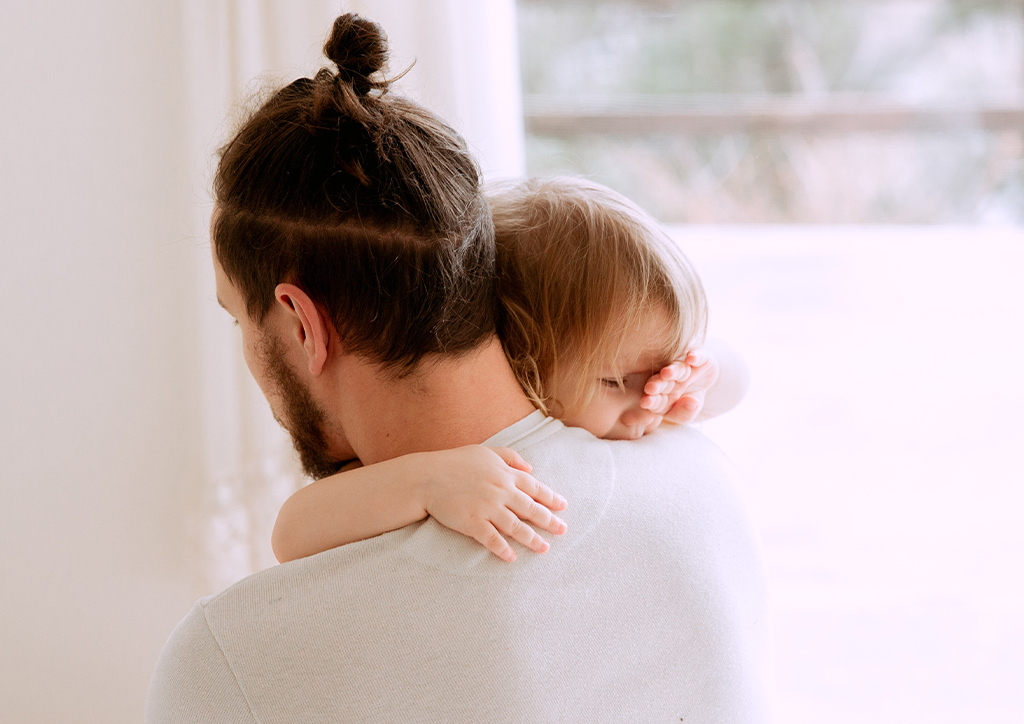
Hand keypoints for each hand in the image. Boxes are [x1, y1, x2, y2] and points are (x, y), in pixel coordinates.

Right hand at [419, 446, 567, 561]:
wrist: (427, 477)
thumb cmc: (456, 462)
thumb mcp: (486, 452)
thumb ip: (510, 457)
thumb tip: (531, 468)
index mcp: (505, 474)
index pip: (535, 487)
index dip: (551, 498)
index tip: (563, 507)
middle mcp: (500, 492)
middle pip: (531, 509)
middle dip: (549, 521)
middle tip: (563, 530)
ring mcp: (487, 508)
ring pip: (516, 527)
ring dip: (532, 539)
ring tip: (544, 548)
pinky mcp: (472, 523)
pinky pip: (492, 539)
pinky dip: (503, 549)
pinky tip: (512, 557)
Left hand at [639, 347, 720, 424]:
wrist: (705, 382)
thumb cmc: (690, 401)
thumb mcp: (688, 412)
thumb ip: (685, 413)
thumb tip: (692, 403)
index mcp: (661, 393)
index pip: (655, 398)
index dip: (651, 401)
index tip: (646, 402)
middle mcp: (668, 377)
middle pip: (662, 381)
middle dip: (657, 385)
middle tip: (650, 388)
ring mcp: (683, 365)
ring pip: (677, 367)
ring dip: (673, 370)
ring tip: (666, 373)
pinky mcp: (699, 357)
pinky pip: (698, 355)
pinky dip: (696, 356)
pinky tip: (691, 358)